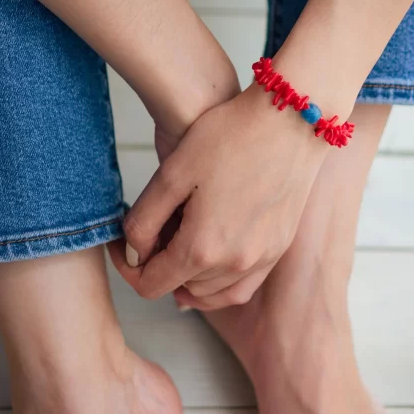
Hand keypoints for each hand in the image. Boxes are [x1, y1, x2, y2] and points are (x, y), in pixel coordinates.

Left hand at [110, 84, 329, 309]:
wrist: (290, 120)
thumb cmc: (232, 137)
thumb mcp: (173, 173)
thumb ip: (144, 221)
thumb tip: (134, 252)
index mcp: (203, 248)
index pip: (151, 284)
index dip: (128, 267)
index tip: (122, 245)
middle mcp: (235, 263)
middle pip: (180, 288)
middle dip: (158, 266)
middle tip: (153, 233)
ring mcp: (263, 258)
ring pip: (211, 292)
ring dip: (188, 279)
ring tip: (177, 250)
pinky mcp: (279, 246)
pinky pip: (243, 286)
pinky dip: (220, 285)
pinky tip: (212, 266)